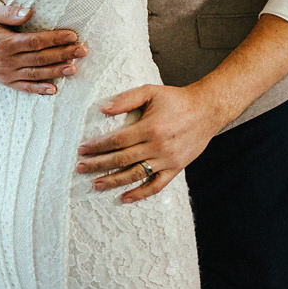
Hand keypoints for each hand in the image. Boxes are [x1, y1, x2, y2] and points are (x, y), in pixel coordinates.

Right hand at [0, 1, 86, 94]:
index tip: (73, 35)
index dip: (55, 39)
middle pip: (40, 58)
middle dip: (63, 54)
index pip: (35, 41)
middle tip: (83, 50)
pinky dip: (39, 90)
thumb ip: (9, 12)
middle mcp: (7, 61)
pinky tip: (54, 89)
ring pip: (36, 74)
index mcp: (4, 43)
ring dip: (56, 72)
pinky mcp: (6, 82)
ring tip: (75, 68)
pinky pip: (24, 88)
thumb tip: (29, 12)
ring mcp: (6, 74)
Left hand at [76, 83, 219, 201]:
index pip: (117, 141)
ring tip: (96, 184)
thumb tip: (103, 108)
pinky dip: (140, 193)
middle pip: (122, 159)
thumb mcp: (150, 91)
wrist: (207, 110)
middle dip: (99, 164)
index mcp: (150, 127)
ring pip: (136, 175)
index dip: (98, 146)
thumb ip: (126, 99)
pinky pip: (157, 185)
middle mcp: (158, 146)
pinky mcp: (176, 168)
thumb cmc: (176, 99)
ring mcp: (167, 160)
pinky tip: (125, 198)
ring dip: (114, 181)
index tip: (82, 149)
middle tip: (80, 168)